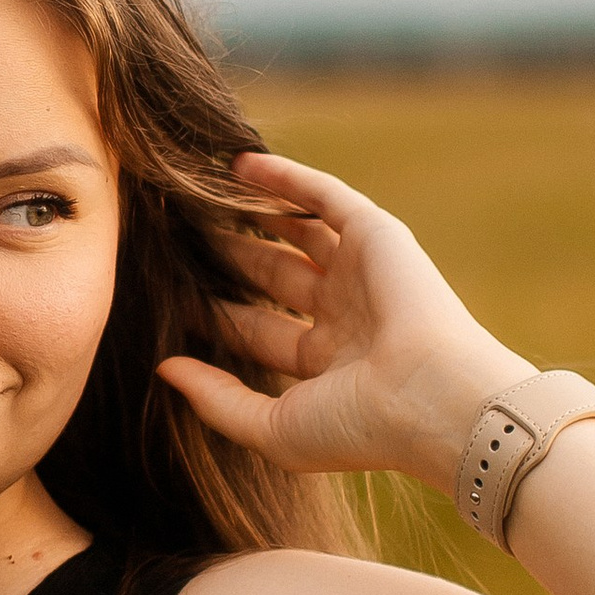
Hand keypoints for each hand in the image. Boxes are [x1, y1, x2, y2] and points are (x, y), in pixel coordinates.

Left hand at [157, 150, 532, 493]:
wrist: (431, 398)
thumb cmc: (357, 426)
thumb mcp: (271, 427)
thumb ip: (215, 399)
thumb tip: (163, 368)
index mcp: (326, 364)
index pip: (257, 329)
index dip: (212, 312)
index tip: (165, 294)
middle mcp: (344, 315)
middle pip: (272, 275)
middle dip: (228, 257)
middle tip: (175, 237)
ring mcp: (361, 273)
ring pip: (295, 231)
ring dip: (251, 213)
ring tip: (200, 194)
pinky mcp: (376, 235)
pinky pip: (322, 196)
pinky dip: (285, 179)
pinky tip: (239, 166)